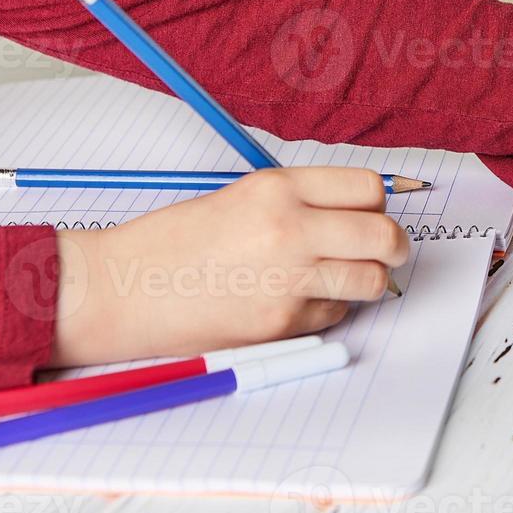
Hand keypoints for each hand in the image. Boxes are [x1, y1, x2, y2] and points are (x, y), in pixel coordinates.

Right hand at [48, 168, 408, 366]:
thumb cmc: (171, 242)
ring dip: (368, 281)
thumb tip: (358, 213)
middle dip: (394, 246)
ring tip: (344, 278)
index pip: (368, 189)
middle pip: (384, 236)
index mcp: (278, 189)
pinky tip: (295, 301)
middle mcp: (289, 229)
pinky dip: (328, 310)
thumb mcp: (240, 198)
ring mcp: (287, 280)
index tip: (376, 213)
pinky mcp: (281, 324)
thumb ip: (298, 202)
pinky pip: (335, 314)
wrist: (119, 289)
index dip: (379, 204)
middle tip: (389, 251)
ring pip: (372, 280)